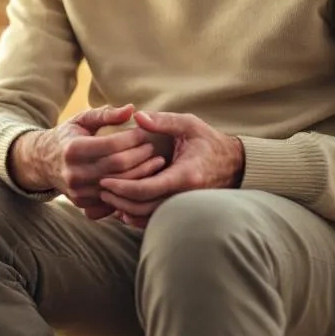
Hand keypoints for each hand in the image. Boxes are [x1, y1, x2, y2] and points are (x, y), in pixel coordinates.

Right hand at [8, 104, 167, 218]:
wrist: (43, 163)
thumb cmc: (68, 136)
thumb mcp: (81, 120)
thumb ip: (106, 114)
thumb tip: (132, 109)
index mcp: (72, 149)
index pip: (112, 145)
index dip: (133, 139)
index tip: (145, 133)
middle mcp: (73, 172)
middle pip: (118, 166)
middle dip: (141, 157)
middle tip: (154, 148)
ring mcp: (77, 191)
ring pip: (119, 185)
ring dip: (141, 174)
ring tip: (156, 163)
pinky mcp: (82, 203)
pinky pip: (112, 199)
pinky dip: (129, 190)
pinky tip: (143, 179)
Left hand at [99, 111, 244, 227]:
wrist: (234, 164)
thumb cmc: (209, 141)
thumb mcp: (189, 124)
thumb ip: (163, 120)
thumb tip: (137, 116)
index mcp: (185, 175)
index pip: (146, 189)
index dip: (122, 187)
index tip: (104, 180)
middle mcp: (185, 196)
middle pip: (143, 208)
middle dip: (118, 200)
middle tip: (100, 188)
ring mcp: (184, 206)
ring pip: (148, 218)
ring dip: (125, 210)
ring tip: (107, 196)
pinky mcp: (181, 209)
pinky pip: (155, 219)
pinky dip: (136, 216)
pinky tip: (123, 206)